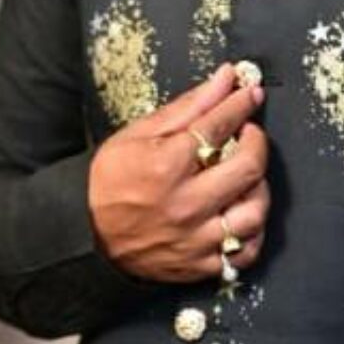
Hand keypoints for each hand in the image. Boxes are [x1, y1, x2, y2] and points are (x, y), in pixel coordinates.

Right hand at [88, 63, 270, 282]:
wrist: (84, 233)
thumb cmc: (109, 181)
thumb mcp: (140, 134)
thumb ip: (189, 106)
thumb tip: (224, 79)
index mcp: (167, 165)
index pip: (221, 125)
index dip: (240, 103)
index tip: (249, 93)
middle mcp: (186, 204)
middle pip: (249, 167)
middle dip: (257, 141)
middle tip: (249, 134)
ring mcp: (195, 238)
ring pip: (255, 212)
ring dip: (259, 188)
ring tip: (246, 177)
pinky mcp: (199, 265)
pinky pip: (245, 253)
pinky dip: (252, 233)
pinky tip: (242, 214)